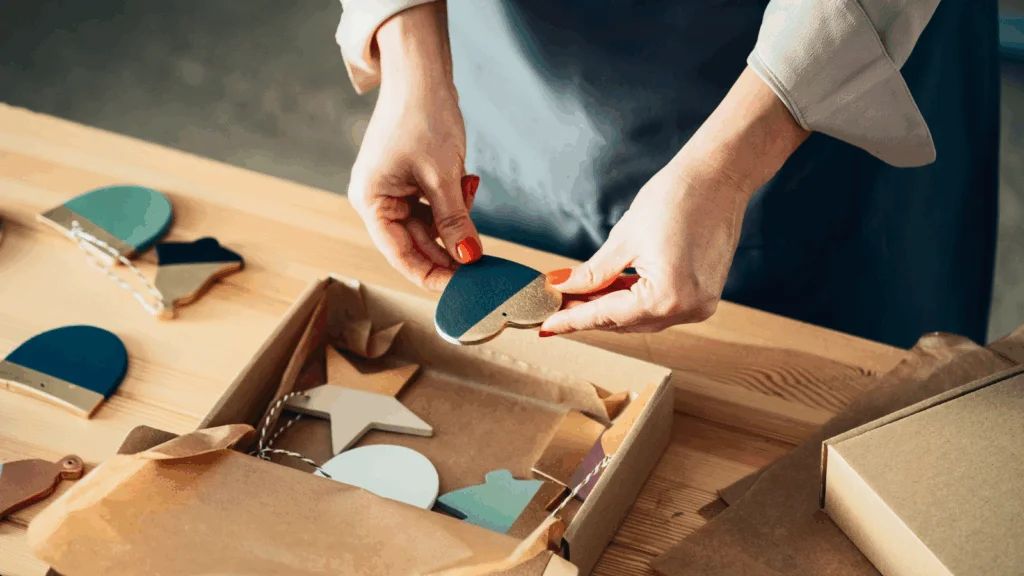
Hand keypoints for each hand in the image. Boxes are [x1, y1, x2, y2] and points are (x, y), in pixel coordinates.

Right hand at [347, 4, 482, 291]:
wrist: (423, 74)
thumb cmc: (423, 118)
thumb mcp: (443, 177)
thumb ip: (455, 221)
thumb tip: (470, 258)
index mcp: (371, 202)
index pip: (401, 255)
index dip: (431, 275)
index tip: (462, 290)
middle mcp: (377, 200)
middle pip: (416, 243)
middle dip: (450, 248)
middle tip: (483, 263)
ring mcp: (392, 190)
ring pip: (429, 225)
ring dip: (456, 219)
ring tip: (471, 194)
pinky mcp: (409, 180)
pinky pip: (433, 206)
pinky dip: (454, 203)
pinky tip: (469, 184)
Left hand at [540, 159, 750, 334]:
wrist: (719, 176)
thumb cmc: (676, 198)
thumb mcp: (625, 239)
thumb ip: (593, 273)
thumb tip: (564, 287)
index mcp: (667, 297)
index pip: (607, 316)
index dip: (572, 320)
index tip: (546, 325)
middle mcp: (687, 309)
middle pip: (625, 322)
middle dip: (589, 313)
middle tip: (556, 306)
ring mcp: (699, 305)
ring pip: (642, 317)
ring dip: (610, 308)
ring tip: (576, 297)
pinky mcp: (704, 294)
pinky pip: (660, 306)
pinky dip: (634, 301)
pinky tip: (609, 291)